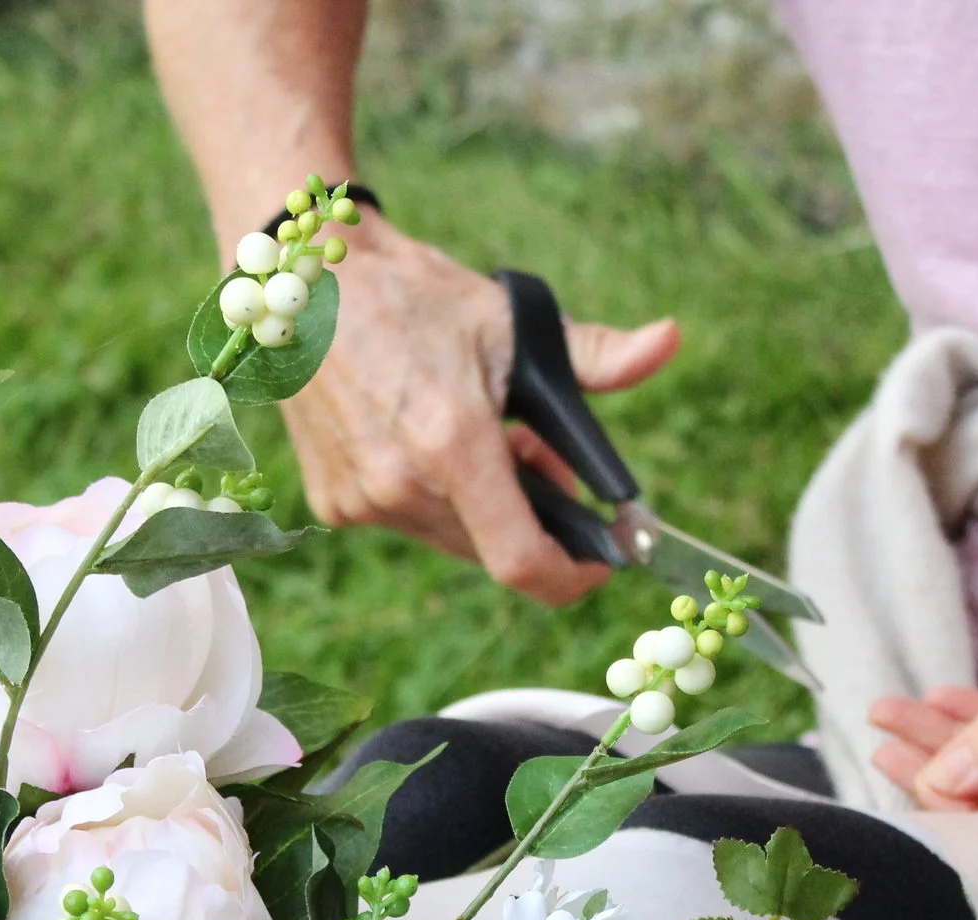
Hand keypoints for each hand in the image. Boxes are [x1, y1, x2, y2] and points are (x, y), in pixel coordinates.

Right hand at [283, 215, 681, 604]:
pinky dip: (438, 499)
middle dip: (534, 520)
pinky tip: (431, 443)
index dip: (571, 576)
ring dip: (485, 509)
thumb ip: (598, 354)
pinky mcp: (335, 504)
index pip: (521, 560)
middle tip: (541, 460)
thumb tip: (670, 342)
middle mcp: (400, 484)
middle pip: (494, 549)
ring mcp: (361, 500)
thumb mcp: (512, 321)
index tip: (601, 562)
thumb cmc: (416, 296)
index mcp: (451, 442)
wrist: (307, 283)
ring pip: (454, 539)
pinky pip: (412, 524)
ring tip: (484, 438)